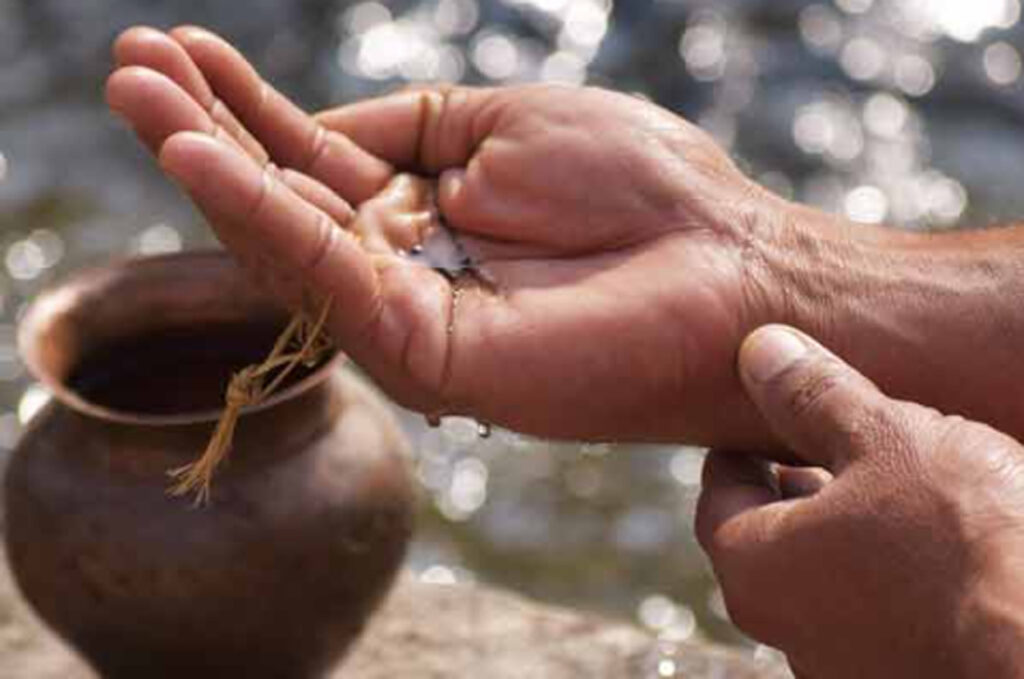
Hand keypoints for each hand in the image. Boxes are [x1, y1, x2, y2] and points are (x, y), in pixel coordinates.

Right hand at [106, 26, 790, 443]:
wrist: (724, 266)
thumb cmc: (640, 187)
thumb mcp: (504, 121)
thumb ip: (404, 128)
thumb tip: (317, 131)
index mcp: (427, 211)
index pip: (315, 160)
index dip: (248, 108)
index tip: (181, 50)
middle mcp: (406, 266)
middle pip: (286, 200)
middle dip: (205, 132)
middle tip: (127, 68)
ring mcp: (410, 317)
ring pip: (289, 244)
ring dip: (211, 167)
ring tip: (140, 96)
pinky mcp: (426, 359)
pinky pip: (331, 281)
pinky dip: (267, 220)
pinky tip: (203, 160)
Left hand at [696, 325, 1023, 677]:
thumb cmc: (966, 540)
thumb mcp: (886, 441)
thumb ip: (814, 397)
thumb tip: (760, 352)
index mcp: (754, 568)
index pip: (719, 492)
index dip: (742, 443)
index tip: (766, 415)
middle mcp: (784, 627)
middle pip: (772, 533)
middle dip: (801, 480)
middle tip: (835, 437)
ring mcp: (842, 661)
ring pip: (827, 571)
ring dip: (849, 524)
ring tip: (895, 482)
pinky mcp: (899, 674)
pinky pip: (877, 605)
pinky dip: (888, 566)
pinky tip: (932, 539)